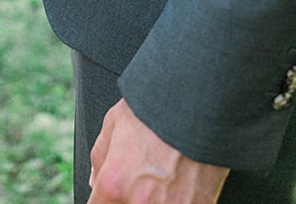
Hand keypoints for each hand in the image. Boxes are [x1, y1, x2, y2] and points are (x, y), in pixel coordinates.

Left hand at [88, 101, 228, 203]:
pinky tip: (184, 181)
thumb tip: (96, 182)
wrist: (199, 102)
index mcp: (114, 183)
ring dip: (158, 198)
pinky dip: (181, 199)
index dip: (106, 197)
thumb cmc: (154, 108)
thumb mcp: (114, 123)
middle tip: (143, 177)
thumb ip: (100, 159)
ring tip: (164, 178)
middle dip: (130, 195)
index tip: (115, 188)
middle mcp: (139, 203)